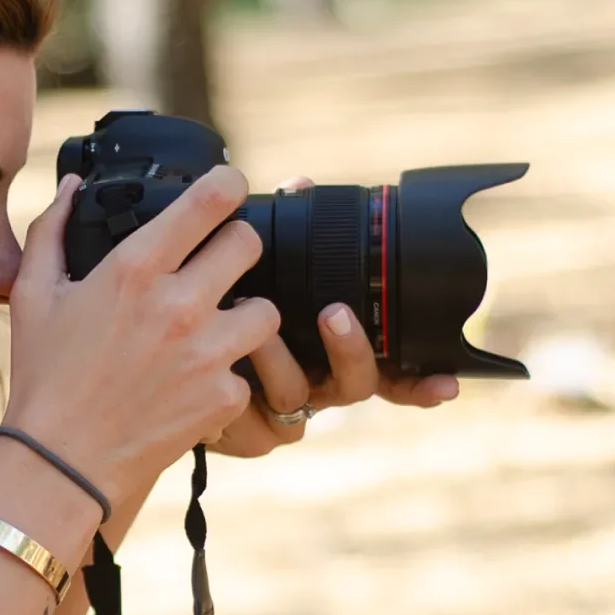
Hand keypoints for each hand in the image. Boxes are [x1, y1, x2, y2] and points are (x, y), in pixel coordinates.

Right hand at [5, 169, 278, 509]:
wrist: (60, 464)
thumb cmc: (43, 377)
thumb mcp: (34, 295)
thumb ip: (52, 229)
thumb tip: (71, 184)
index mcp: (134, 268)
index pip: (211, 200)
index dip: (229, 185)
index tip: (230, 188)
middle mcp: (178, 304)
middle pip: (249, 244)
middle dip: (237, 248)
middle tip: (220, 264)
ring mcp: (207, 353)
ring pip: (267, 310)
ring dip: (246, 316)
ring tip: (216, 331)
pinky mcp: (223, 397)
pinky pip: (248, 373)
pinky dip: (227, 379)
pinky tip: (196, 386)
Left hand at [208, 176, 457, 458]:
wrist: (165, 373)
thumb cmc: (220, 320)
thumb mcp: (258, 279)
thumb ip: (288, 239)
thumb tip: (301, 183)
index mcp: (329, 352)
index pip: (390, 368)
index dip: (423, 380)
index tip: (448, 381)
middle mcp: (316, 384)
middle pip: (357, 382)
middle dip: (351, 347)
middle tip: (334, 313)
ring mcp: (284, 411)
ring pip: (301, 395)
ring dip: (281, 360)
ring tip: (256, 329)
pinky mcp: (247, 431)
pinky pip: (257, 424)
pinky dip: (246, 401)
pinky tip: (232, 381)